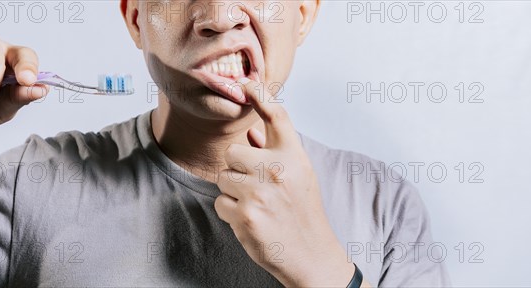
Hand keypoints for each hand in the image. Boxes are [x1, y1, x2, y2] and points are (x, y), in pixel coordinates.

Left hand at [214, 78, 364, 285]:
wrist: (310, 254)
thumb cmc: (302, 211)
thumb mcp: (299, 175)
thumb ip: (275, 151)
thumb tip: (252, 132)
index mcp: (294, 156)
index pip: (276, 115)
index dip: (259, 94)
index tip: (245, 83)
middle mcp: (277, 169)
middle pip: (233, 151)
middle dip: (237, 167)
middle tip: (255, 185)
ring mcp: (259, 192)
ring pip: (223, 177)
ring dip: (233, 191)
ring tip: (256, 204)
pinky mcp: (244, 215)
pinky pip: (220, 202)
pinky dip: (230, 212)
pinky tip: (250, 219)